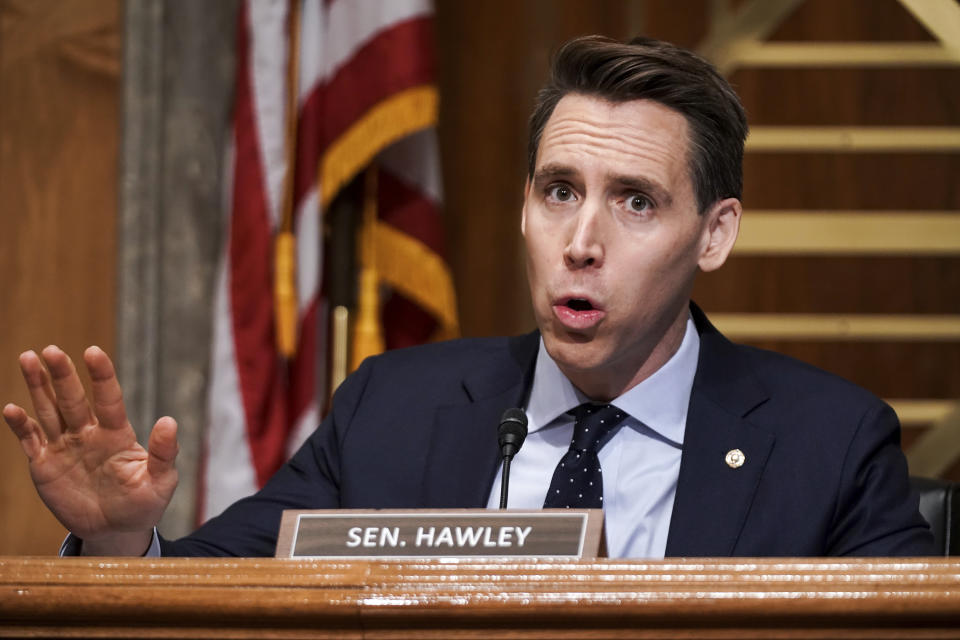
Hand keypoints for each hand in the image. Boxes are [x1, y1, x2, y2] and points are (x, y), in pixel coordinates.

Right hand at [3, 346, 178, 554]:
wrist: (116, 530)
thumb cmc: (143, 504)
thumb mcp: (160, 482)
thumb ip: (163, 454)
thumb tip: (169, 422)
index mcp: (117, 434)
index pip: (109, 399)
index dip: (101, 376)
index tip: (93, 351)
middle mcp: (89, 434)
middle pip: (73, 399)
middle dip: (62, 375)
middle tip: (51, 350)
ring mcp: (65, 447)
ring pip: (49, 411)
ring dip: (38, 386)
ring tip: (28, 358)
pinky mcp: (45, 465)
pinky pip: (31, 440)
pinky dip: (21, 425)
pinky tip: (11, 409)